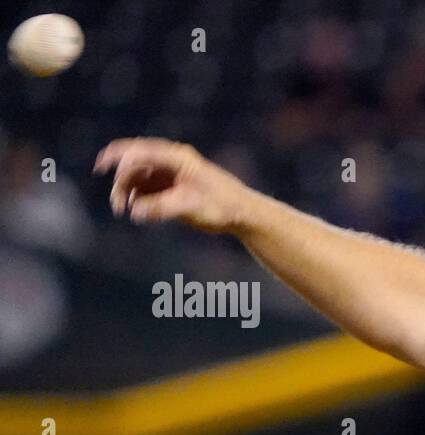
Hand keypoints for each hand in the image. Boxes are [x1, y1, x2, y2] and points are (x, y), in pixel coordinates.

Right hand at [94, 137, 253, 233]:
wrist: (243, 213)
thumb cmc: (221, 206)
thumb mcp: (189, 207)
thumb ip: (160, 208)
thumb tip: (134, 212)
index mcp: (177, 157)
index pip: (139, 151)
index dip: (116, 157)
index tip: (101, 167)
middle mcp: (171, 161)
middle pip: (134, 164)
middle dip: (121, 182)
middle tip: (118, 207)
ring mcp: (170, 172)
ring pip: (138, 176)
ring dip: (128, 191)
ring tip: (125, 211)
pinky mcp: (171, 185)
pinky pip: (146, 187)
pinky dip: (138, 197)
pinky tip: (137, 210)